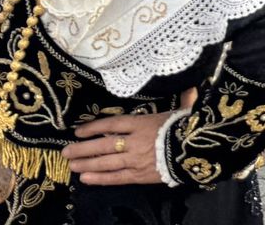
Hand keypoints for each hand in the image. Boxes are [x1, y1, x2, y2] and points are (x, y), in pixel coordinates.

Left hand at [65, 88, 195, 184]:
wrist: (200, 148)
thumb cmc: (191, 126)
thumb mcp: (186, 110)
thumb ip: (185, 100)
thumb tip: (192, 85)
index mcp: (143, 123)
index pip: (113, 123)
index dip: (94, 127)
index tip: (78, 130)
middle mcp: (134, 141)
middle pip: (104, 144)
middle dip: (83, 148)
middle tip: (65, 151)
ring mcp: (136, 159)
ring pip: (106, 162)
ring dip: (86, 163)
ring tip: (71, 164)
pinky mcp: (140, 175)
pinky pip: (116, 177)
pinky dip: (100, 178)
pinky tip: (85, 178)